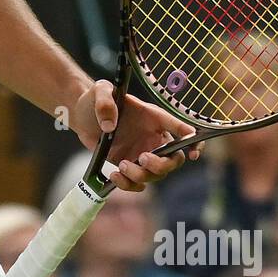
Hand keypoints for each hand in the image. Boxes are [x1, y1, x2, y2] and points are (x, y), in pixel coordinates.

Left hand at [69, 79, 199, 191]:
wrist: (83, 114)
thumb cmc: (97, 98)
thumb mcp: (100, 91)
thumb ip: (105, 103)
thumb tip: (109, 126)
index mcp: (154, 118)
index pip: (182, 129)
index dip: (194, 142)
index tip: (193, 152)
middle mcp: (153, 138)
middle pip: (173, 160)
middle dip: (162, 165)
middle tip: (143, 158)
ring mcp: (141, 154)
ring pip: (155, 175)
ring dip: (141, 175)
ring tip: (122, 166)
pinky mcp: (128, 166)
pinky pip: (136, 183)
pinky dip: (128, 185)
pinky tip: (115, 175)